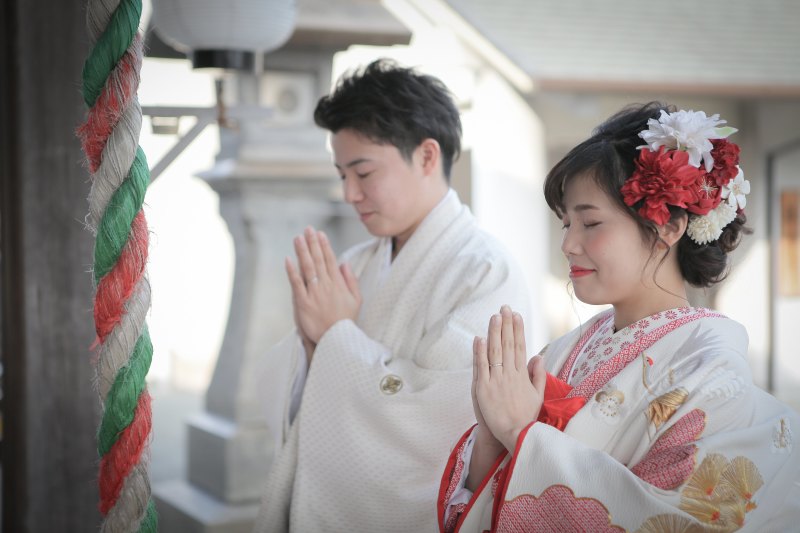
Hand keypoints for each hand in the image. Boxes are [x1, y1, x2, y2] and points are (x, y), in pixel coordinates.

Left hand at [286, 227, 361, 350]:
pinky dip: (292, 271)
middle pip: (318, 260)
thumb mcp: (356, 300)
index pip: (330, 260)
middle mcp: (326, 286)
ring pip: (307, 268)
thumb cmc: (346, 321)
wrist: (336, 340)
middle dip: (313, 243)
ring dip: (302, 252)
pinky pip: (296, 284)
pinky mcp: (303, 303)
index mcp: (338, 284)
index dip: (324, 246)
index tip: (320, 234)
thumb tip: (344, 264)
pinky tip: (288, 259)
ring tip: (298, 238)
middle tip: (308, 229)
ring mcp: (314, 294)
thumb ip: (351, 281)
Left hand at [474, 306, 545, 451]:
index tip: (516, 316)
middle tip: (505, 308)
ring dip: (494, 333)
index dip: (518, 330)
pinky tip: (480, 338)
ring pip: (495, 352)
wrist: (516, 435)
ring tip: (495, 316)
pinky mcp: (484, 389)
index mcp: (523, 375)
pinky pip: (482, 367)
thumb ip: (538, 375)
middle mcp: (510, 375)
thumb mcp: (538, 396)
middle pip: (507, 345)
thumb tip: (539, 357)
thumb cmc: (526, 417)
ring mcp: (497, 381)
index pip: (520, 347)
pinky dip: (480, 352)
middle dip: (506, 325)